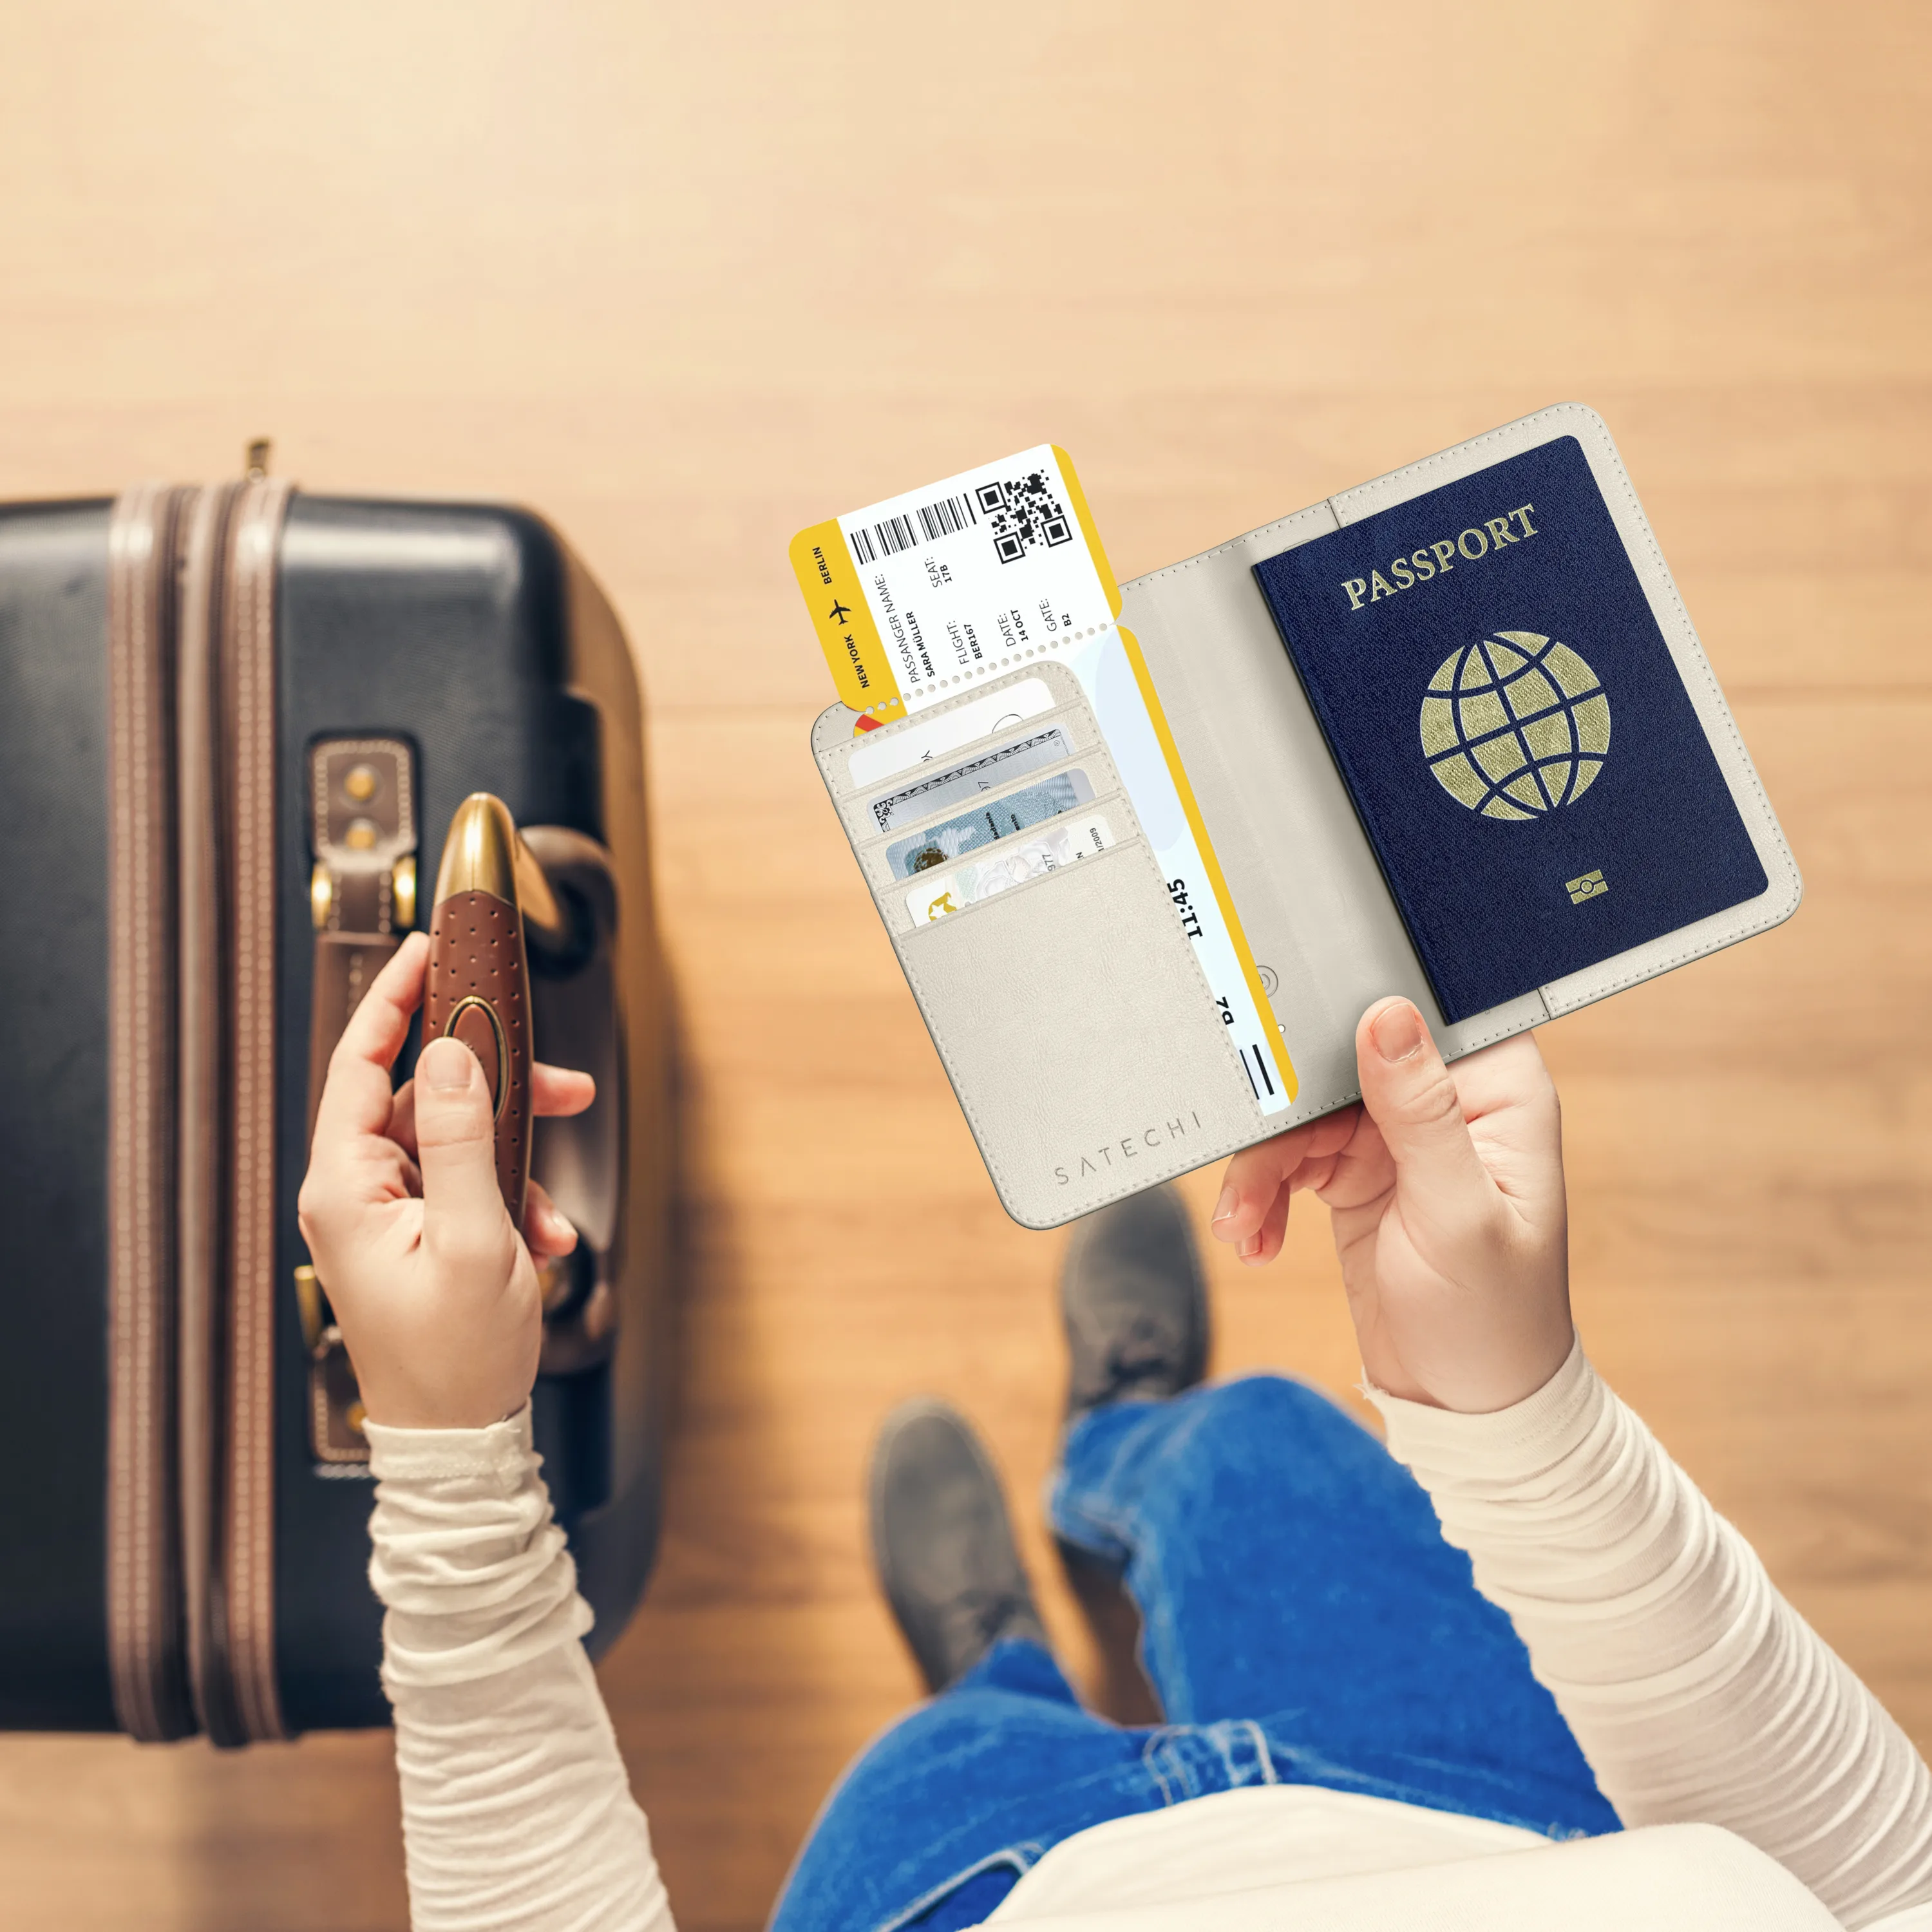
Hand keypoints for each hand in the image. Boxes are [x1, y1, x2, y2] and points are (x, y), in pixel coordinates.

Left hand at [297, 931, 595, 1429]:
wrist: (456, 1443)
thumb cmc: (455, 1360)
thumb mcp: (474, 1238)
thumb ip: (463, 1138)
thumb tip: (450, 1056)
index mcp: (344, 1188)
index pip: (358, 1063)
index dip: (394, 999)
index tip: (429, 949)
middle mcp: (353, 1194)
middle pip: (420, 1096)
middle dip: (495, 1084)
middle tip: (554, 1075)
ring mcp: (383, 1217)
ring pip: (453, 1138)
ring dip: (516, 1149)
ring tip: (557, 1185)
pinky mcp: (414, 1236)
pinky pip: (465, 1183)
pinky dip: (512, 1195)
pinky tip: (544, 1232)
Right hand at [1208, 997, 1572, 1412]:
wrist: (1463, 1405)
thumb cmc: (1493, 1319)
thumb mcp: (1456, 1213)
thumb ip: (1420, 1111)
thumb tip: (1386, 1015)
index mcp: (1499, 1089)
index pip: (1420, 1014)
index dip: (1353, 1013)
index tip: (1288, 1045)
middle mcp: (1450, 1098)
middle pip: (1340, 1060)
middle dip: (1282, 1114)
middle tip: (1247, 1166)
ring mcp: (1399, 1134)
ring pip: (1301, 1111)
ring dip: (1261, 1169)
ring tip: (1242, 1226)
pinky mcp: (1357, 1171)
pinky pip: (1289, 1157)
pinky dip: (1262, 1194)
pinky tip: (1255, 1237)